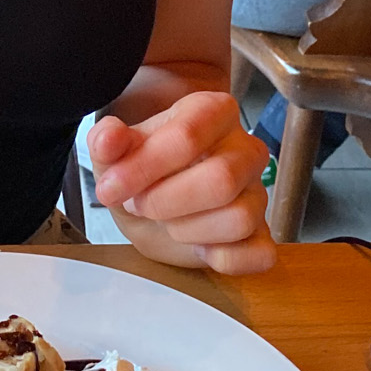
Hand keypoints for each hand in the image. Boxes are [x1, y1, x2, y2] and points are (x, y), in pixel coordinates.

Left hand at [88, 91, 274, 275]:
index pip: (187, 136)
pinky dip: (222, 259)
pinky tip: (199, 247)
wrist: (155, 205)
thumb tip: (109, 137)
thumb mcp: (114, 154)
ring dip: (188, 231)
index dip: (144, 168)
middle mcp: (246, 149)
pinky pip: (258, 254)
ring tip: (167, 221)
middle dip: (166, 202)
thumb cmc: (142, 172)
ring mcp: (259, 192)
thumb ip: (107, 141)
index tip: (110, 188)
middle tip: (140, 205)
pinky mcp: (263, 234)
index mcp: (213, 112)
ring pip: (239, 219)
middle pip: (222, 180)